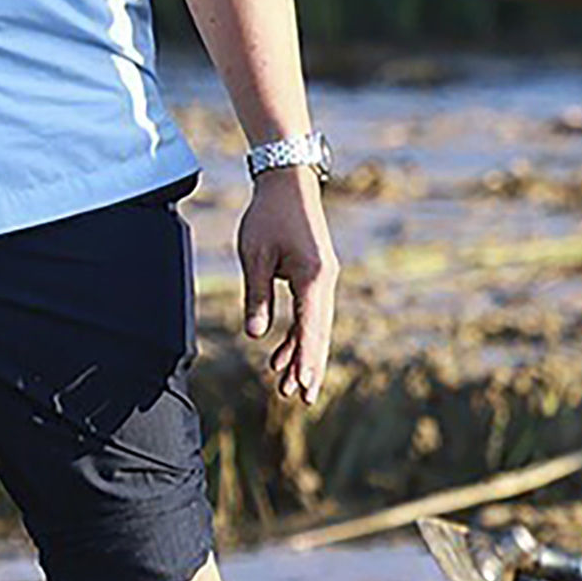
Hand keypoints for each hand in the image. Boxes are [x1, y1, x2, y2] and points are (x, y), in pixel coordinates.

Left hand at [233, 169, 338, 405]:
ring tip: (286, 386)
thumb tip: (257, 335)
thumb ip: (257, 296)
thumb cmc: (269, 215)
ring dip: (302, 354)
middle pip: (319, 333)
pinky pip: (310, 312)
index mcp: (314, 277)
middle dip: (310, 367)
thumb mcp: (255, 256)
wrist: (289, 181)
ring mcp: (324, 278)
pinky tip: (280, 354)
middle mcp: (326, 281)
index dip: (305, 361)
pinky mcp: (317, 274)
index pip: (310, 328)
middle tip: (303, 399)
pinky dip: (298, 334)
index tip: (302, 388)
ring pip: (316, 325)